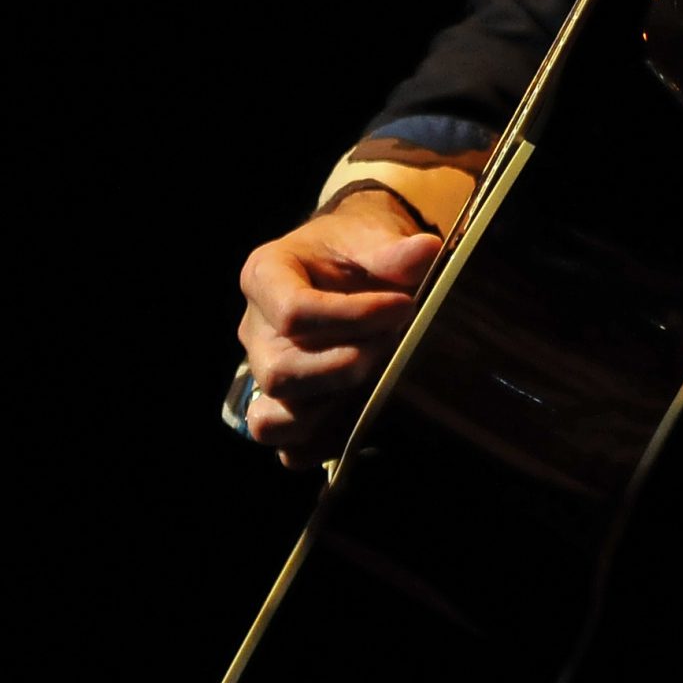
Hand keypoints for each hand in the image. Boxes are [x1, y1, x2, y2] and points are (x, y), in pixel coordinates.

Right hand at [235, 189, 444, 468]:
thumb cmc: (355, 248)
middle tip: (395, 346)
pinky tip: (367, 416)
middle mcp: (255, 330)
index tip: (404, 306)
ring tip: (377, 383)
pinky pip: (288, 447)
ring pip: (273, 419)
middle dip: (345, 366)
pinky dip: (323, 444)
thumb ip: (393, 250)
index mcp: (265, 276)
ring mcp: (264, 373)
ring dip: (330, 410)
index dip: (352, 316)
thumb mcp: (372, 235)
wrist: (353, 264)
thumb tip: (426, 251)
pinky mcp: (284, 408)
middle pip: (280, 371)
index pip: (292, 310)